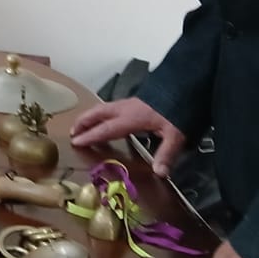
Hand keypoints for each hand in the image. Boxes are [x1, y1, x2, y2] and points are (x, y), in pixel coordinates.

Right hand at [69, 97, 186, 176]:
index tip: (75, 142)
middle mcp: (125, 108)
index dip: (90, 136)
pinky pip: (110, 107)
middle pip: (98, 113)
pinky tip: (105, 119)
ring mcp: (129, 103)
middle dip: (83, 122)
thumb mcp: (176, 133)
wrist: (186, 84)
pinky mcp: (135, 101)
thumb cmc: (179, 109)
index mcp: (131, 118)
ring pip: (103, 108)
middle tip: (72, 132)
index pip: (105, 128)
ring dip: (90, 116)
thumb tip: (159, 173)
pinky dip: (100, 113)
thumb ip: (166, 153)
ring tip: (82, 125)